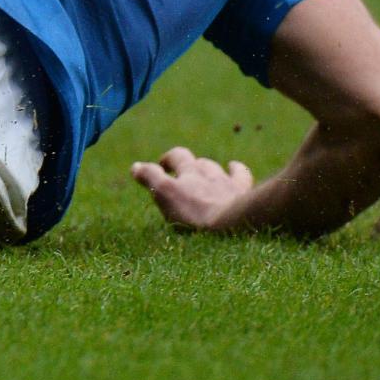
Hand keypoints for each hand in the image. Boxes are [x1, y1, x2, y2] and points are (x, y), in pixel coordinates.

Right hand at [132, 146, 254, 231]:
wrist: (234, 224)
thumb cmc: (196, 211)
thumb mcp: (165, 194)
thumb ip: (150, 177)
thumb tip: (135, 166)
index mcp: (188, 171)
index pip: (176, 156)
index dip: (168, 160)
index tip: (160, 167)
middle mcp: (208, 172)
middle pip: (197, 163)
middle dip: (189, 166)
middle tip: (181, 175)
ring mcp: (228, 182)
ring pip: (217, 169)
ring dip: (210, 169)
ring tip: (206, 174)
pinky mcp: (244, 193)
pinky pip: (241, 175)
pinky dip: (237, 169)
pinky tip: (235, 168)